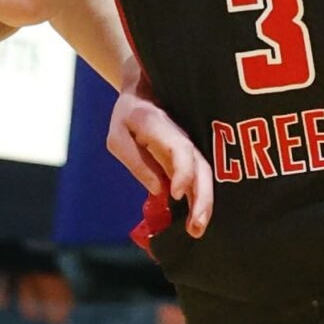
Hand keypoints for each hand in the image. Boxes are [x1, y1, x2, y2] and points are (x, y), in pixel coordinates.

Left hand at [109, 72, 214, 236]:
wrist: (145, 93)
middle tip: (196, 227)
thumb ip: (136, 162)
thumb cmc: (128, 117)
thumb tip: (158, 189)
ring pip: (206, 176)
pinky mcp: (190, 160)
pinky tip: (197, 222)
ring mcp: (190, 148)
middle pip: (201, 167)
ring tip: (198, 230)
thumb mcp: (118, 137)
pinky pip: (200, 180)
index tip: (176, 194)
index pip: (180, 148)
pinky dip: (201, 201)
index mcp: (162, 127)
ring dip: (205, 204)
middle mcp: (183, 137)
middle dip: (202, 198)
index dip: (182, 171)